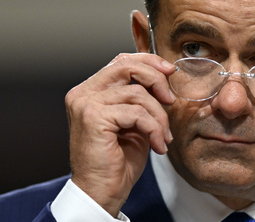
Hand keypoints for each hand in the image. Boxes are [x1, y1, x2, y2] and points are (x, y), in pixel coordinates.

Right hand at [65, 53, 175, 216]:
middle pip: (126, 66)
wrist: (102, 192)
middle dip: (156, 79)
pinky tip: (158, 145)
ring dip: (159, 116)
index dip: (148, 61)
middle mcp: (83, 93)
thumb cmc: (118, 160)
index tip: (170, 71)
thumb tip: (163, 76)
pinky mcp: (93, 117)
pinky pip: (137, 113)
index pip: (121, 62)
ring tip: (163, 136)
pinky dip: (154, 128)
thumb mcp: (134, 121)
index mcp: (90, 91)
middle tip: (171, 99)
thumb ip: (140, 97)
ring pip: (137, 93)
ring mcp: (86, 104)